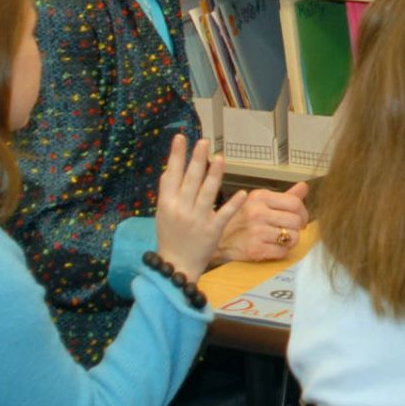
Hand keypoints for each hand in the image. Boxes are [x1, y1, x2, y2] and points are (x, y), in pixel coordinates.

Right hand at [153, 135, 246, 281]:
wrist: (176, 267)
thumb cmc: (170, 237)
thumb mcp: (163, 214)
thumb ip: (169, 192)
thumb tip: (171, 167)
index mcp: (166, 204)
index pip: (171, 175)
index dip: (176, 156)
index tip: (181, 138)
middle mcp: (181, 210)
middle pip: (191, 180)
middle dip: (197, 159)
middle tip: (204, 142)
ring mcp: (197, 220)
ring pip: (208, 193)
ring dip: (214, 174)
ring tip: (220, 158)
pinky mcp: (212, 231)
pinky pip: (224, 214)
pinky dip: (233, 204)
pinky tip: (241, 193)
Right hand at [214, 180, 311, 264]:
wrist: (218, 239)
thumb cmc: (241, 220)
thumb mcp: (260, 202)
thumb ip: (284, 196)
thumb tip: (304, 187)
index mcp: (260, 197)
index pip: (295, 203)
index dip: (303, 213)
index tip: (300, 219)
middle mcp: (257, 212)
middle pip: (296, 221)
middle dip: (296, 228)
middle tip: (288, 230)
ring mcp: (255, 231)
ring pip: (293, 237)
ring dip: (290, 241)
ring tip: (279, 239)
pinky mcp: (254, 249)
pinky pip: (283, 252)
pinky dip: (281, 252)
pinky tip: (272, 248)